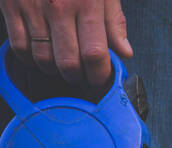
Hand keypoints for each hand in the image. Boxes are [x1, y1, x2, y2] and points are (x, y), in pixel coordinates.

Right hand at [0, 0, 131, 86]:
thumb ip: (113, 21)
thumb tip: (124, 51)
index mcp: (85, 4)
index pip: (95, 55)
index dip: (100, 75)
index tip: (102, 79)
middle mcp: (58, 8)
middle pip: (69, 64)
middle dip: (80, 79)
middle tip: (84, 79)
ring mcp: (32, 8)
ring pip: (43, 59)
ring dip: (55, 72)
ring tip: (64, 69)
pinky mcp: (11, 6)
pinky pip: (18, 46)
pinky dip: (29, 60)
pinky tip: (40, 58)